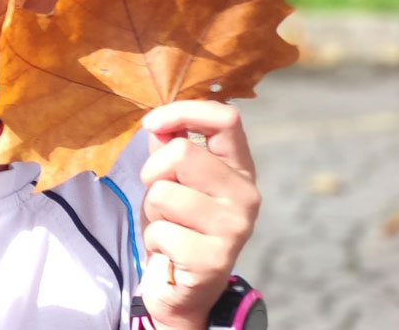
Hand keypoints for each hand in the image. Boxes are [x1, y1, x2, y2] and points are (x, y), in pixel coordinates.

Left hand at [138, 101, 260, 329]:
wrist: (183, 286)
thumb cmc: (177, 226)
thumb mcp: (173, 182)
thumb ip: (169, 150)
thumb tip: (158, 123)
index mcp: (239, 169)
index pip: (227, 119)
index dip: (184, 111)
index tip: (153, 122)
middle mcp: (245, 195)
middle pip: (182, 154)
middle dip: (153, 173)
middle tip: (160, 197)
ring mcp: (234, 228)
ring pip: (164, 192)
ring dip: (152, 211)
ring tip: (169, 227)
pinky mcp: (213, 259)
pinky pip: (160, 232)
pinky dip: (154, 241)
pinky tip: (171, 251)